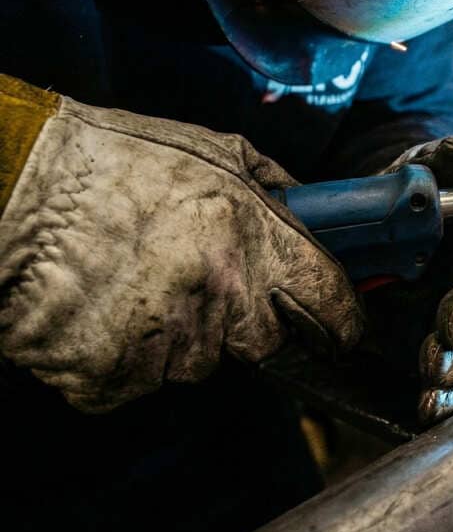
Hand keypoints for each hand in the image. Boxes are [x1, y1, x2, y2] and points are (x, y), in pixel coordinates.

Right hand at [0, 88, 363, 412]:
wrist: (13, 189)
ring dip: (176, 336)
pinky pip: (137, 381)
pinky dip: (122, 357)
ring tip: (134, 283)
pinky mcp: (110, 376)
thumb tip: (312, 212)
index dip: (341, 321)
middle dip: (242, 321)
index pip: (329, 303)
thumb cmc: (110, 163)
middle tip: (197, 281)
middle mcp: (217, 294)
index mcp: (252, 238)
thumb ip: (274, 188)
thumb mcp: (213, 150)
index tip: (342, 330)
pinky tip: (101, 309)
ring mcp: (164, 340)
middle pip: (262, 343)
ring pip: (196, 363)